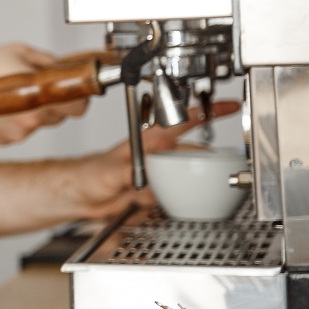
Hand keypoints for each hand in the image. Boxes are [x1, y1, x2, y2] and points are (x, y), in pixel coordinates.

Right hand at [0, 43, 90, 144]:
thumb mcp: (16, 52)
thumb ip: (46, 62)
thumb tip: (62, 67)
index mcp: (37, 95)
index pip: (78, 106)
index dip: (79, 97)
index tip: (76, 92)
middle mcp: (30, 118)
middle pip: (59, 115)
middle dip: (53, 102)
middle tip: (35, 88)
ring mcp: (16, 132)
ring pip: (38, 123)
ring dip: (32, 111)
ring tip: (9, 95)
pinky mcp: (3, 141)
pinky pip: (20, 130)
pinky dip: (14, 120)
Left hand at [60, 99, 243, 218]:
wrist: (78, 196)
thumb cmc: (88, 175)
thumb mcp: (108, 172)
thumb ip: (129, 175)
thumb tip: (145, 178)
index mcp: (149, 140)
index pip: (182, 120)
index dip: (208, 112)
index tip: (229, 106)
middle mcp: (158, 154)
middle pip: (195, 151)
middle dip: (210, 157)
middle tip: (224, 164)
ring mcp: (160, 173)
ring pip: (189, 174)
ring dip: (197, 180)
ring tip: (201, 186)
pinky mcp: (158, 192)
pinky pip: (178, 194)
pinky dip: (183, 199)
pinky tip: (182, 203)